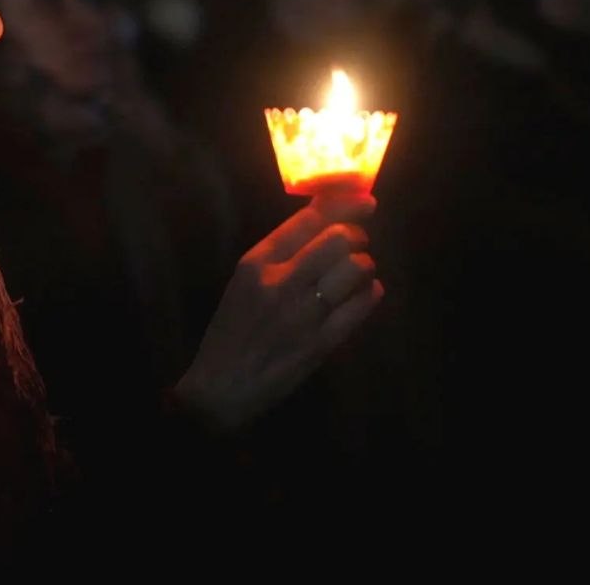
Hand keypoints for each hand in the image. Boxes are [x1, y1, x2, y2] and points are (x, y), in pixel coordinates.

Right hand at [173, 193, 383, 431]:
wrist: (220, 387)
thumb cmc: (231, 331)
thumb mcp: (243, 284)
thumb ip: (278, 256)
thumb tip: (323, 223)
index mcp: (255, 263)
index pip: (307, 220)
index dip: (343, 204)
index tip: (364, 201)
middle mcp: (280, 282)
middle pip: (338, 238)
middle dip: (356, 236)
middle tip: (355, 245)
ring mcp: (303, 313)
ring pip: (356, 268)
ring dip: (364, 266)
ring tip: (356, 273)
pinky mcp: (321, 342)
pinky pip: (362, 305)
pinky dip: (370, 294)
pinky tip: (364, 294)